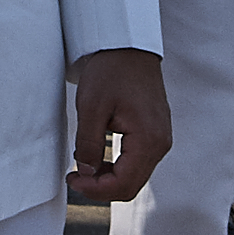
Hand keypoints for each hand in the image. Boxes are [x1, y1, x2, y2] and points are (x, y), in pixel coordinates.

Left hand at [66, 48, 170, 203]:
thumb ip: (89, 145)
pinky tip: (99, 155)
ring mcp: (160, 137)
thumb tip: (86, 174)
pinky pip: (138, 159)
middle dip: (102, 187)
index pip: (124, 184)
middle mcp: (160, 143)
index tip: (73, 180)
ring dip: (109, 177)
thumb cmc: (111, 69)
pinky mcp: (155, 130)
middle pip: (131, 184)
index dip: (96, 190)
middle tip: (75, 177)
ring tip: (83, 166)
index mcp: (149, 140)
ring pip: (135, 174)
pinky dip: (118, 164)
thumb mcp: (91, 107)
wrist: (128, 44)